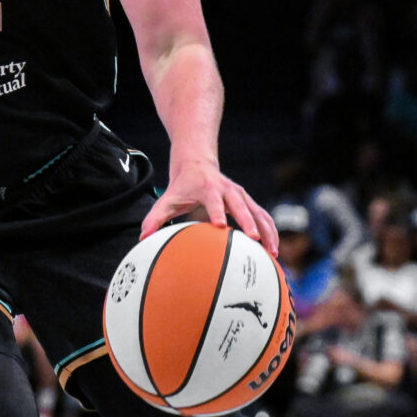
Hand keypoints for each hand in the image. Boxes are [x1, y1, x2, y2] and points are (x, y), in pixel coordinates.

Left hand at [143, 161, 279, 254]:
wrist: (197, 164)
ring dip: (267, 231)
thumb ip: (154, 218)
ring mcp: (241, 195)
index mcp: (208, 188)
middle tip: (254, 239)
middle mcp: (228, 190)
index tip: (220, 226)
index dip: (218, 212)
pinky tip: (274, 250)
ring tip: (273, 252)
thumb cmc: (181, 187)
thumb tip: (142, 238)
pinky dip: (271, 231)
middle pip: (242, 206)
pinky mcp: (249, 201)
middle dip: (248, 222)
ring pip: (259, 212)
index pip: (214, 201)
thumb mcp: (167, 199)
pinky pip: (263, 216)